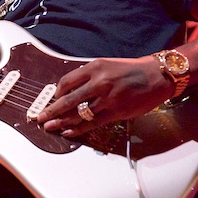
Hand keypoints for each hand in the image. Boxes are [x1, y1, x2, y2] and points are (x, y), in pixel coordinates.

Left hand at [36, 56, 174, 136]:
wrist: (157, 75)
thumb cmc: (132, 70)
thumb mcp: (108, 65)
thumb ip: (91, 76)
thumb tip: (73, 90)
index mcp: (95, 67)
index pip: (67, 81)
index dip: (57, 93)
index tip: (53, 99)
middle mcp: (99, 82)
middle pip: (68, 99)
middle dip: (52, 110)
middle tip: (41, 117)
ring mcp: (108, 98)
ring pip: (79, 113)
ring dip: (62, 121)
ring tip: (50, 127)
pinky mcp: (116, 111)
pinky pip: (92, 122)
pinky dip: (78, 128)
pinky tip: (69, 131)